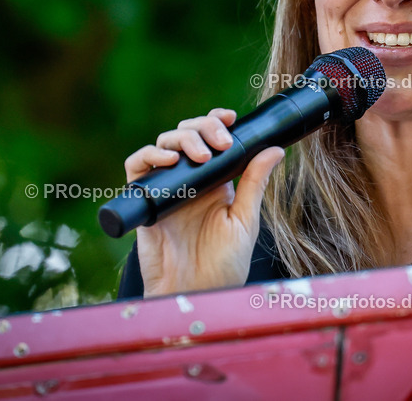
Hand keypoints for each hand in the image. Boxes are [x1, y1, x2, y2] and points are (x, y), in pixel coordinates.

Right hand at [124, 107, 284, 296]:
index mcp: (216, 181)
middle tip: (220, 143)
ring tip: (200, 155)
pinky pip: (136, 168)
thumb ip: (255, 183)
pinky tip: (168, 161)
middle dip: (202, 127)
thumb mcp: (245, 221)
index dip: (216, 121)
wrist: (195, 295)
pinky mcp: (144, 201)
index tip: (229, 117)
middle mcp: (190, 180)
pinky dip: (148, 156)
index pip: (212, 139)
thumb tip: (275, 149)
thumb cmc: (223, 266)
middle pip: (187, 134)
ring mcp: (166, 188)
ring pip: (163, 144)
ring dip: (181, 139)